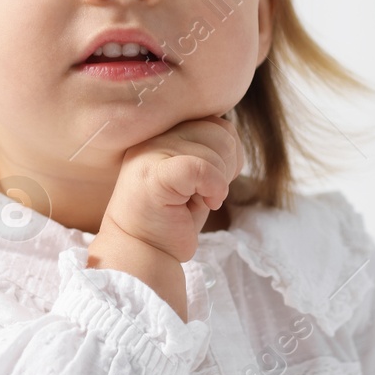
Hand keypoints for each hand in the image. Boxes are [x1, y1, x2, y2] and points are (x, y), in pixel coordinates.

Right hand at [99, 113, 242, 265]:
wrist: (143, 252)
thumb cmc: (171, 217)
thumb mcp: (193, 175)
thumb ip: (207, 149)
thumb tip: (232, 137)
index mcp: (165, 132)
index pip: (216, 123)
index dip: (228, 152)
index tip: (215, 180)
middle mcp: (156, 137)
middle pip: (220, 132)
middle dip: (228, 166)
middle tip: (208, 192)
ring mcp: (151, 153)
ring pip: (214, 151)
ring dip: (220, 181)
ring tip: (200, 199)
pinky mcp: (154, 176)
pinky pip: (201, 168)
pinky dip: (214, 187)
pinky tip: (207, 203)